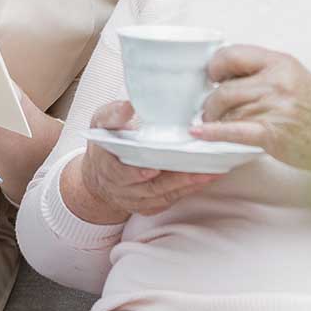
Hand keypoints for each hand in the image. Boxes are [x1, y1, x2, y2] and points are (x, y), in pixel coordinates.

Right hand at [77, 101, 218, 218]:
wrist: (99, 173)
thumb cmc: (105, 142)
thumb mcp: (101, 122)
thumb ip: (113, 114)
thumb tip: (129, 104)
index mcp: (108, 168)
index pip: (121, 174)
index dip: (136, 173)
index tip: (153, 168)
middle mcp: (122, 189)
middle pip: (150, 188)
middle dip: (176, 180)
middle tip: (198, 170)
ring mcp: (137, 200)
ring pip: (164, 196)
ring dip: (188, 185)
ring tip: (211, 173)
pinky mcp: (150, 206)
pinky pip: (170, 200)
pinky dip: (188, 190)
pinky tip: (206, 179)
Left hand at [192, 45, 310, 194]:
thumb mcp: (293, 76)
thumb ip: (263, 71)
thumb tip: (226, 75)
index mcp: (279, 63)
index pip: (233, 55)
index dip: (216, 67)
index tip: (212, 77)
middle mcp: (275, 82)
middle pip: (224, 88)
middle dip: (211, 102)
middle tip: (211, 109)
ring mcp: (273, 107)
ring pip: (227, 111)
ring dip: (215, 120)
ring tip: (215, 124)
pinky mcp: (271, 133)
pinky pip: (233, 130)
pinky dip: (213, 133)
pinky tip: (200, 132)